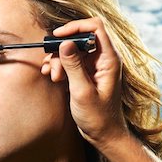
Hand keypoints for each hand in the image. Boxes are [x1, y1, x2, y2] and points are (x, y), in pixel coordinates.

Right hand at [41, 17, 128, 147]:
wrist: (103, 134)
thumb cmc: (98, 116)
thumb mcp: (82, 91)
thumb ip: (74, 66)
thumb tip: (65, 43)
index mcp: (108, 59)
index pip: (95, 27)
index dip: (75, 27)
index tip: (57, 36)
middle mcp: (102, 59)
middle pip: (79, 39)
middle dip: (62, 51)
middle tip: (54, 69)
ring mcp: (93, 66)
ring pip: (71, 50)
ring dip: (58, 61)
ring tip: (54, 77)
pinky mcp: (84, 73)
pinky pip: (69, 61)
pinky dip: (58, 66)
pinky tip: (52, 76)